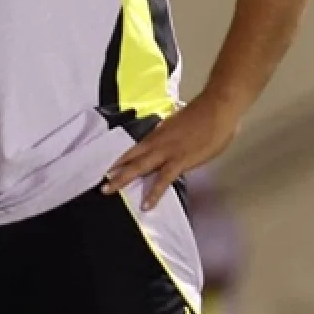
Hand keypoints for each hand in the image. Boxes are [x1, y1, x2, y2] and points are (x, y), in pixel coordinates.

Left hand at [102, 92, 242, 209]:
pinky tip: (146, 205)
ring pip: (139, 167)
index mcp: (156, 133)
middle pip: (130, 157)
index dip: (120, 157)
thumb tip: (166, 141)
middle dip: (113, 169)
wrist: (216, 109)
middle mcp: (156, 142)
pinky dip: (154, 193)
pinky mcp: (179, 161)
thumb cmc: (202, 115)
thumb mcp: (178, 124)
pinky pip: (163, 179)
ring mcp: (166, 152)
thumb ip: (169, 134)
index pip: (133, 147)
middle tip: (97, 180)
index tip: (106, 165)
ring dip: (122, 178)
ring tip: (108, 189)